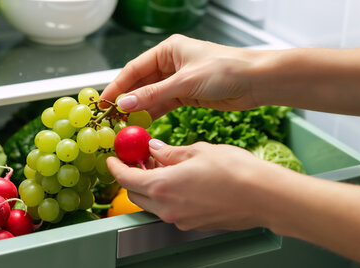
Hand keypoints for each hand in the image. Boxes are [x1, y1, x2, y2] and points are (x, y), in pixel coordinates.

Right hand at [101, 34, 260, 118]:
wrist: (256, 81)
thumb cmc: (225, 70)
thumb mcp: (184, 82)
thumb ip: (153, 95)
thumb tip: (125, 104)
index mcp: (168, 50)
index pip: (134, 69)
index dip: (117, 86)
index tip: (103, 103)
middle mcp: (171, 63)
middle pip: (140, 84)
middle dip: (126, 101)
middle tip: (110, 118)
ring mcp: (178, 80)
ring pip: (151, 96)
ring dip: (138, 110)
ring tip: (123, 126)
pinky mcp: (187, 96)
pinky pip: (163, 105)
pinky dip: (153, 115)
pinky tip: (142, 125)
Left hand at [106, 139, 285, 230]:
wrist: (265, 197)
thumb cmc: (236, 171)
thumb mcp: (198, 151)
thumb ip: (170, 152)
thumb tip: (154, 149)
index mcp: (161, 187)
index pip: (126, 178)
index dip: (116, 167)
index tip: (113, 158)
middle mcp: (166, 209)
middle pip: (135, 194)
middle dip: (132, 176)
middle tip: (138, 159)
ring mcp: (179, 220)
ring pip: (152, 204)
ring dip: (150, 187)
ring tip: (162, 167)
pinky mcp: (193, 225)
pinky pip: (170, 210)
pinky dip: (166, 196)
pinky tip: (179, 181)